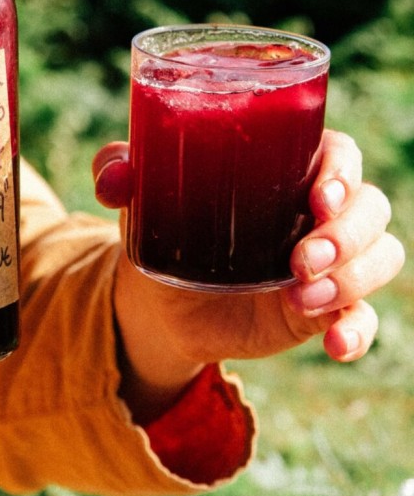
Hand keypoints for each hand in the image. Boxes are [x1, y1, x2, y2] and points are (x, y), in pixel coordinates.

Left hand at [92, 130, 404, 418]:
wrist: (158, 298)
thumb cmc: (160, 224)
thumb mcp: (139, 194)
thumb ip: (119, 169)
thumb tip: (113, 182)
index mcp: (283, 165)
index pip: (338, 152)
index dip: (342, 170)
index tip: (318, 196)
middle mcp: (315, 208)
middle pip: (370, 205)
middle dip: (348, 232)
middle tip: (301, 259)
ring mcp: (327, 259)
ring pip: (381, 254)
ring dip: (355, 277)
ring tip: (301, 296)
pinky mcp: (325, 306)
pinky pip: (365, 315)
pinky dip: (358, 329)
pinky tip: (335, 344)